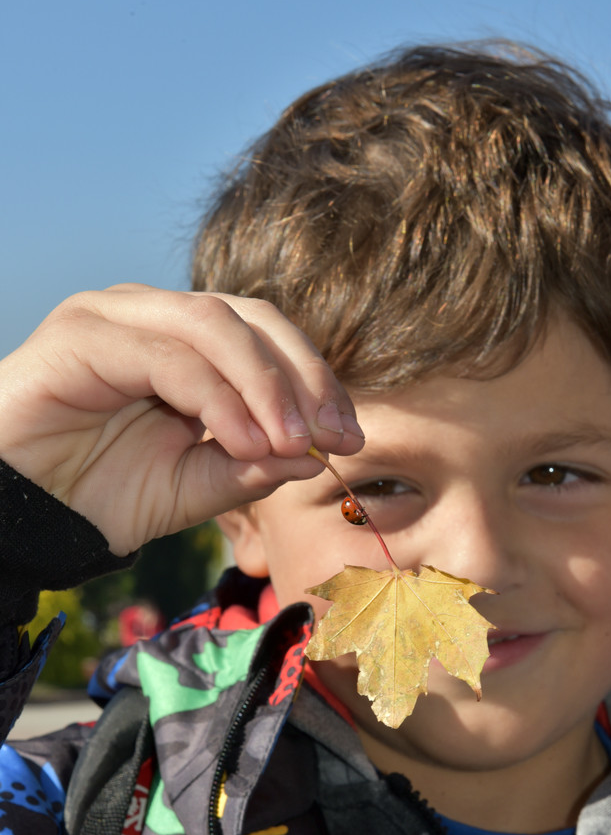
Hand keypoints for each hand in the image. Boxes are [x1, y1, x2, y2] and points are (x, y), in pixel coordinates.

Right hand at [0, 284, 363, 554]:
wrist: (19, 517)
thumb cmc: (98, 496)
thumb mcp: (194, 487)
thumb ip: (253, 467)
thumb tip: (319, 454)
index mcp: (185, 343)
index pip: (268, 337)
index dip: (316, 380)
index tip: (352, 438)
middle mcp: (154, 317)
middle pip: (252, 318)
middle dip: (304, 377)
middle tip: (338, 435)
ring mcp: (116, 317)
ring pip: (215, 326)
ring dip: (267, 386)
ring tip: (294, 442)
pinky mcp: (83, 335)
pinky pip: (169, 356)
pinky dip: (217, 397)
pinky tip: (246, 441)